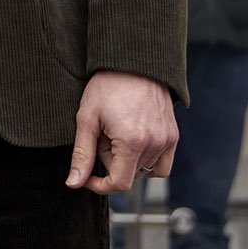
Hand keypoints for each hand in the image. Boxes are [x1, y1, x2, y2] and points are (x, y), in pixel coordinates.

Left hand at [68, 71, 176, 192]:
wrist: (132, 63)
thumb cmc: (107, 86)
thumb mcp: (87, 118)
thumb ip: (82, 154)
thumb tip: (74, 183)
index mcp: (132, 143)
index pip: (119, 183)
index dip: (100, 185)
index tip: (88, 177)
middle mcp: (155, 145)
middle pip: (129, 174)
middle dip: (110, 161)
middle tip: (102, 133)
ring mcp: (167, 141)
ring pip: (144, 170)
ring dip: (127, 160)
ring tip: (116, 132)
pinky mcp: (173, 136)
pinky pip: (162, 165)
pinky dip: (147, 162)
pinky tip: (133, 142)